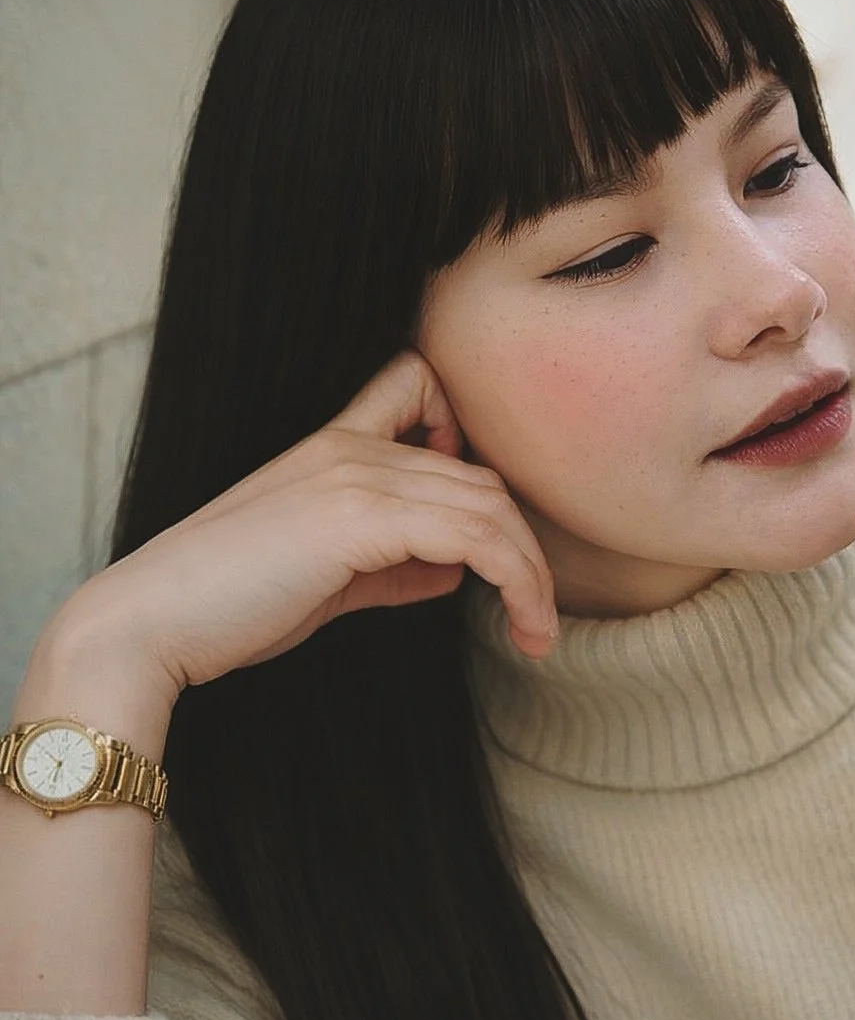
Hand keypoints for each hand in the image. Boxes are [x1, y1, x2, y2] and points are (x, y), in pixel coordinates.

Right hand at [51, 349, 558, 708]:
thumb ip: (392, 568)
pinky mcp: (358, 519)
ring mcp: (354, 476)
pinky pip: (473, 536)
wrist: (150, 623)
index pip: (421, 387)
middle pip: (481, 474)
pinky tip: (519, 623)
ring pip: (488, 503)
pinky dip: (515, 580)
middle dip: (523, 546)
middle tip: (537, 614)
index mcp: (334, 444)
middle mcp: (350, 447)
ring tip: (538, 632)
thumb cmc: (226, 606)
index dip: (462, 436)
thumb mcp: (326, 580)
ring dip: (531, 572)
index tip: (472, 520)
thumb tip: (453, 573)